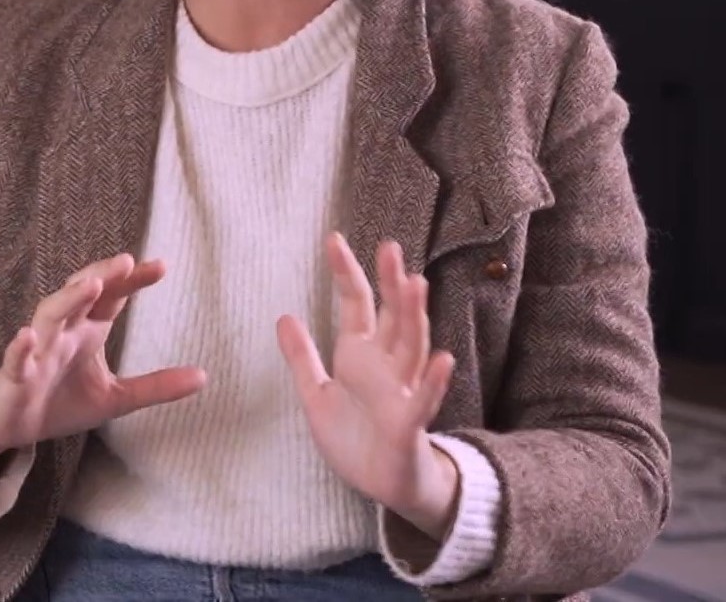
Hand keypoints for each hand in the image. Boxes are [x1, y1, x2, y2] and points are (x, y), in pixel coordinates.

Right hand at [0, 253, 204, 476]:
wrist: (11, 427)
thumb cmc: (61, 401)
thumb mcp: (116, 397)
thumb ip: (156, 385)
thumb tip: (204, 377)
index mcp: (88, 329)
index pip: (113, 295)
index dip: (133, 279)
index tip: (161, 266)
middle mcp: (63, 331)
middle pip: (82, 292)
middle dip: (102, 274)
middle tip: (126, 262)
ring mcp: (38, 350)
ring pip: (50, 315)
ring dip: (68, 299)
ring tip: (90, 286)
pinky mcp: (15, 376)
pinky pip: (17, 358)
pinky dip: (21, 347)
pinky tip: (27, 336)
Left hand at [277, 232, 458, 538]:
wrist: (381, 485)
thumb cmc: (354, 438)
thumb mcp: (317, 394)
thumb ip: (302, 357)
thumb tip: (283, 316)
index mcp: (360, 353)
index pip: (356, 303)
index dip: (346, 272)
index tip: (333, 239)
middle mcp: (385, 364)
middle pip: (391, 315)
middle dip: (390, 282)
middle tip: (389, 247)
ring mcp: (401, 390)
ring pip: (411, 346)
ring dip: (414, 316)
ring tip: (415, 283)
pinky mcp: (410, 424)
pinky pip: (424, 400)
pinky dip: (433, 380)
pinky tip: (442, 358)